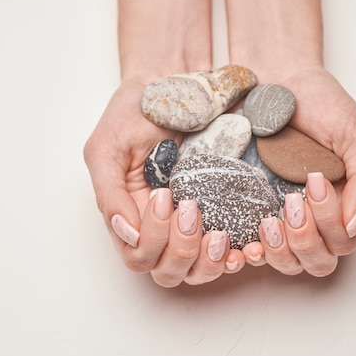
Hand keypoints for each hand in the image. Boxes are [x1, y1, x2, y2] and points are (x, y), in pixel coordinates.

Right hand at [84, 81, 245, 285]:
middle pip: (168, 271)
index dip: (153, 239)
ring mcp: (192, 223)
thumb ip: (109, 194)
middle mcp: (161, 227)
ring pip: (198, 271)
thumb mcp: (107, 148)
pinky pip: (229, 251)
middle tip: (192, 211)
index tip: (164, 195)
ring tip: (222, 237)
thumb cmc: (133, 113)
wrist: (173, 83)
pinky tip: (248, 246)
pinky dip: (238, 255)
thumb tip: (127, 235)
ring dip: (210, 262)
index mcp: (131, 216)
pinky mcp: (222, 212)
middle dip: (182, 251)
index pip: (138, 256)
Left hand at [246, 67, 355, 275]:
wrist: (275, 76)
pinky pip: (249, 248)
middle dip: (306, 242)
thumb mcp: (355, 133)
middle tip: (291, 204)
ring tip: (267, 222)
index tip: (314, 183)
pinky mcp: (244, 209)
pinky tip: (241, 242)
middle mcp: (311, 215)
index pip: (342, 241)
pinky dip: (248, 252)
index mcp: (341, 202)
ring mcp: (277, 215)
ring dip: (279, 252)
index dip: (330, 225)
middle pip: (316, 261)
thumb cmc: (320, 102)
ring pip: (285, 263)